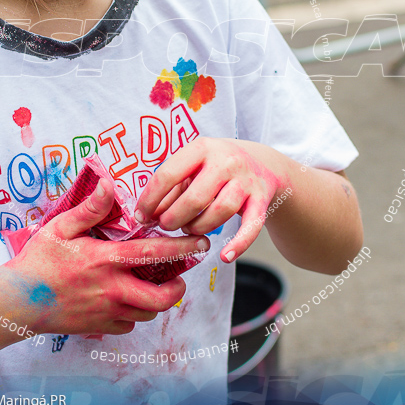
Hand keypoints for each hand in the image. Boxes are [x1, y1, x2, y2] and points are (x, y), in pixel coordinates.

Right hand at [0, 178, 208, 335]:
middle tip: (178, 278)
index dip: (182, 249)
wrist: (17, 301)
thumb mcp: (60, 227)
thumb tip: (109, 183)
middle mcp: (111, 289)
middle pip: (161, 298)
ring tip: (153, 287)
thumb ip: (90, 208)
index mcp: (105, 261)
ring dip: (155, 302)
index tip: (200, 244)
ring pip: (147, 314)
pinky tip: (127, 302)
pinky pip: (128, 326)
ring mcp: (106, 312)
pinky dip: (133, 315)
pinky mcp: (98, 327)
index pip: (154, 254)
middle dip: (178, 289)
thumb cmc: (38, 260)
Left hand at [135, 138, 283, 263]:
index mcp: (201, 148)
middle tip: (166, 225)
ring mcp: (246, 180)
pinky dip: (238, 244)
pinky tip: (225, 256)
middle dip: (174, 218)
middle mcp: (226, 161)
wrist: (263, 163)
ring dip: (198, 228)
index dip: (150, 199)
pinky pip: (251, 227)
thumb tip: (147, 215)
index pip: (168, 175)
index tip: (141, 216)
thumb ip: (170, 188)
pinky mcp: (261, 199)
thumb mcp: (193, 167)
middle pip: (195, 198)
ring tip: (189, 229)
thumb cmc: (215, 167)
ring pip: (219, 212)